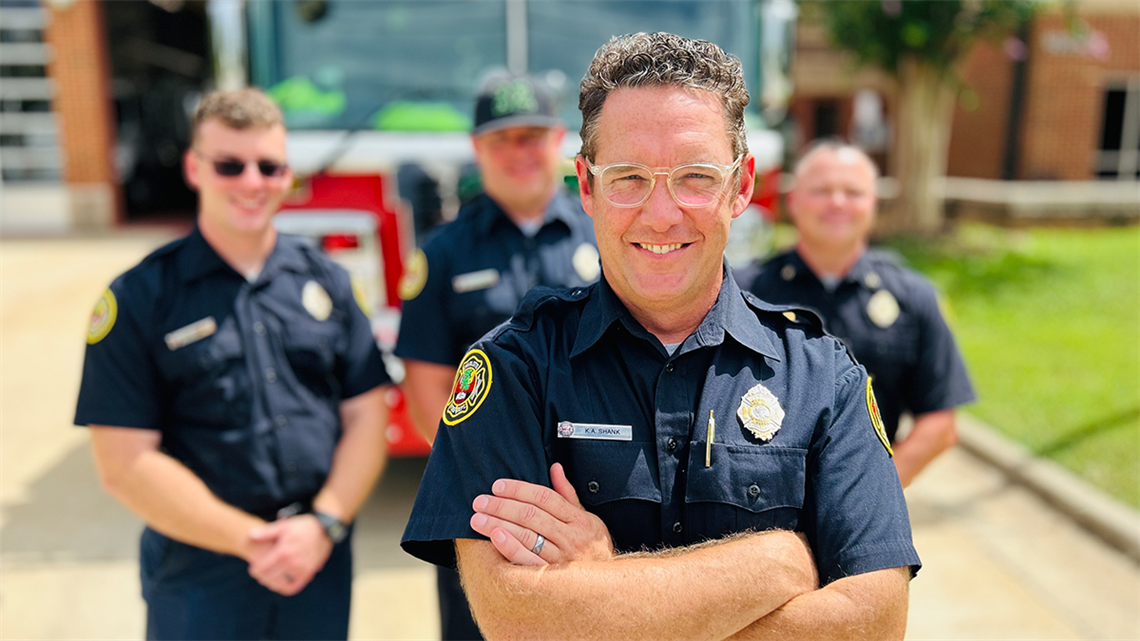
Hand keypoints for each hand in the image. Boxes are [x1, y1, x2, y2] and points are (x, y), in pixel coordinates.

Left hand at [247, 514, 333, 595]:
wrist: (324, 530)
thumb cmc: (302, 527)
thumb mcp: (284, 526)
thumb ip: (266, 532)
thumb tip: (250, 535)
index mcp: (283, 551)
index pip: (263, 567)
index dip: (255, 570)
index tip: (252, 568)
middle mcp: (292, 562)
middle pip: (270, 577)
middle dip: (261, 576)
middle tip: (258, 574)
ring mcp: (301, 569)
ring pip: (280, 584)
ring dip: (272, 583)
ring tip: (268, 579)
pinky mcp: (308, 573)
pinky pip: (293, 587)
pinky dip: (285, 587)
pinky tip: (282, 583)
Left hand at [470, 463, 613, 566]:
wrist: (605, 585)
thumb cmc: (593, 549)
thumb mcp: (587, 518)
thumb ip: (567, 494)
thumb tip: (555, 468)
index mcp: (578, 520)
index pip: (545, 498)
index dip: (519, 489)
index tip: (498, 486)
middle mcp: (570, 537)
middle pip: (531, 515)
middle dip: (502, 505)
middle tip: (481, 501)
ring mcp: (560, 558)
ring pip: (526, 535)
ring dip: (499, 524)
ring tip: (479, 518)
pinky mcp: (550, 577)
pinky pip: (527, 560)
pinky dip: (510, 547)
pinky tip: (495, 537)